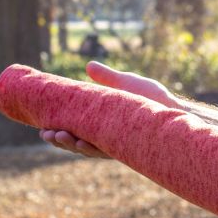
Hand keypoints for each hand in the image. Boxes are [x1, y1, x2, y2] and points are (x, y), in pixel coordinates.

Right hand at [40, 62, 179, 158]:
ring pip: (87, 150)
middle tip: (45, 134)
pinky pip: (104, 152)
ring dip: (70, 145)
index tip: (42, 126)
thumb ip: (106, 78)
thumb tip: (88, 65)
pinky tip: (78, 143)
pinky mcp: (126, 148)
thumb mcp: (125, 84)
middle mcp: (106, 138)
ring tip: (56, 136)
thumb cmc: (153, 100)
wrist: (175, 111)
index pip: (75, 130)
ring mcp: (116, 145)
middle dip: (60, 140)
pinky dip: (89, 148)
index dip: (58, 130)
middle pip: (76, 143)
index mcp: (101, 125)